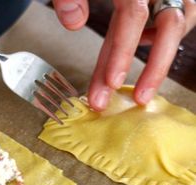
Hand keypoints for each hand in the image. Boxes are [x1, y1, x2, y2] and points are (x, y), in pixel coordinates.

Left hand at [53, 0, 195, 109]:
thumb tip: (74, 23)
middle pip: (171, 24)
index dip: (121, 52)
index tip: (110, 84)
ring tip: (139, 74)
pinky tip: (142, 42)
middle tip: (138, 99)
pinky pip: (177, 16)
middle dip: (154, 67)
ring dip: (162, 53)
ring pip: (180, 21)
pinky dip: (159, 35)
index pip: (133, 14)